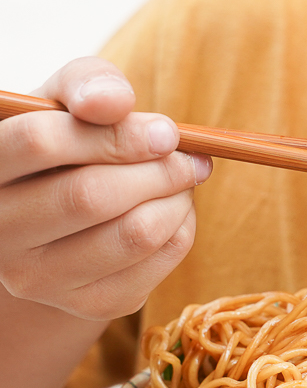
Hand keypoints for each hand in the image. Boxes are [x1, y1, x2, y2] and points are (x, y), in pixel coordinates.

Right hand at [0, 57, 210, 320]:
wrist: (66, 217)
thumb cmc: (71, 144)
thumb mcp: (68, 101)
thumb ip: (89, 84)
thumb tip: (112, 102)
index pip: (39, 141)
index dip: (113, 133)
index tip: (165, 132)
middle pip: (90, 195)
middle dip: (158, 169)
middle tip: (187, 157)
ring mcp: (37, 278)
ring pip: (133, 234)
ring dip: (176, 198)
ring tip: (182, 179)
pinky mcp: (88, 304)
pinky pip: (159, 262)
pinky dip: (183, 226)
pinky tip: (173, 209)